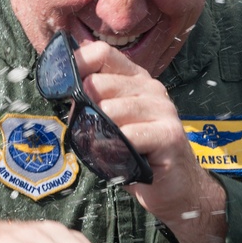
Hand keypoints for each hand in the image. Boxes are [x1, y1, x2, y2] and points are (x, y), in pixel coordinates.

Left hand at [74, 41, 227, 242]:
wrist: (177, 189)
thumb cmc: (139, 156)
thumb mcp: (111, 125)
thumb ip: (92, 106)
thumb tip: (65, 95)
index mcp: (135, 79)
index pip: (102, 53)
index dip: (78, 64)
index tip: (64, 86)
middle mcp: (150, 88)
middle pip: (100, 83)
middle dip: (87, 110)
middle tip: (94, 134)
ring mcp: (163, 109)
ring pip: (111, 110)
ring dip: (101, 134)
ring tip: (108, 149)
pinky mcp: (169, 134)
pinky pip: (128, 135)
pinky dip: (114, 149)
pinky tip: (117, 158)